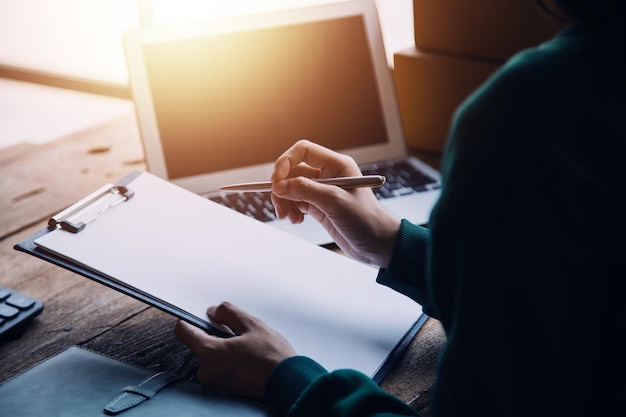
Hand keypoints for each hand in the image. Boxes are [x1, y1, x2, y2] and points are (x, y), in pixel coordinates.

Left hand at [173, 302, 295, 399]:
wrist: (288, 384)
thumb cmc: (273, 358)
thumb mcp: (252, 325)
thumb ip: (228, 313)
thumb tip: (214, 311)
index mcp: (210, 353)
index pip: (183, 330)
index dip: (191, 318)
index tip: (202, 315)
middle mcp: (206, 371)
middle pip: (199, 343)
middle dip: (215, 334)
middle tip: (238, 333)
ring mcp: (213, 382)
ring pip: (210, 355)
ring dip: (224, 347)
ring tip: (247, 348)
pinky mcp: (222, 388)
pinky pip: (218, 367)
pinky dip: (228, 360)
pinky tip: (247, 359)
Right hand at [271, 140, 400, 266]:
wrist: (378, 245)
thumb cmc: (366, 219)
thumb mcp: (335, 202)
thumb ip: (306, 190)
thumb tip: (279, 186)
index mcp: (337, 165)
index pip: (303, 151)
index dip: (286, 162)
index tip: (276, 181)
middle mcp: (328, 174)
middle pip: (293, 171)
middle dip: (283, 188)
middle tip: (280, 206)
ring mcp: (322, 191)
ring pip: (292, 188)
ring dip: (285, 201)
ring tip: (289, 217)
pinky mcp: (319, 206)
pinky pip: (296, 202)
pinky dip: (291, 210)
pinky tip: (297, 220)